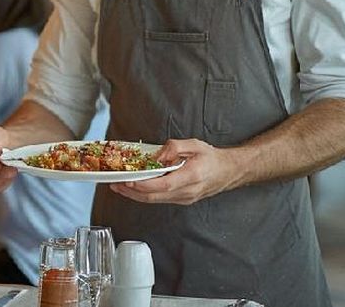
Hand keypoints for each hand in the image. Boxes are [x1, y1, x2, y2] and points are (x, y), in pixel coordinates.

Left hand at [108, 139, 244, 205]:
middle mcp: (187, 191)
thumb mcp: (194, 144)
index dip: (144, 185)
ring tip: (120, 186)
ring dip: (135, 195)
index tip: (128, 180)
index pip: (163, 185)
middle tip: (115, 184)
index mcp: (192, 176)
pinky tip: (135, 188)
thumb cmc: (212, 158)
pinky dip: (145, 194)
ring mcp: (185, 198)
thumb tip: (157, 155)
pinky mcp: (182, 200)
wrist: (229, 171)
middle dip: (132, 192)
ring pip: (155, 200)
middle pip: (155, 197)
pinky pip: (160, 199)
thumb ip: (174, 147)